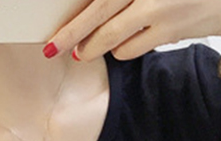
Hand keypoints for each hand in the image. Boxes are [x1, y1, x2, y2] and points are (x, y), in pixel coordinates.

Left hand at [47, 0, 220, 62]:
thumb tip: (89, 8)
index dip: (75, 14)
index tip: (56, 28)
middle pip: (97, 11)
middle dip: (72, 34)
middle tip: (52, 49)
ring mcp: (156, 7)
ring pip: (112, 35)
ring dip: (96, 46)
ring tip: (84, 52)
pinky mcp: (167, 30)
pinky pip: (131, 48)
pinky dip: (121, 50)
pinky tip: (119, 48)